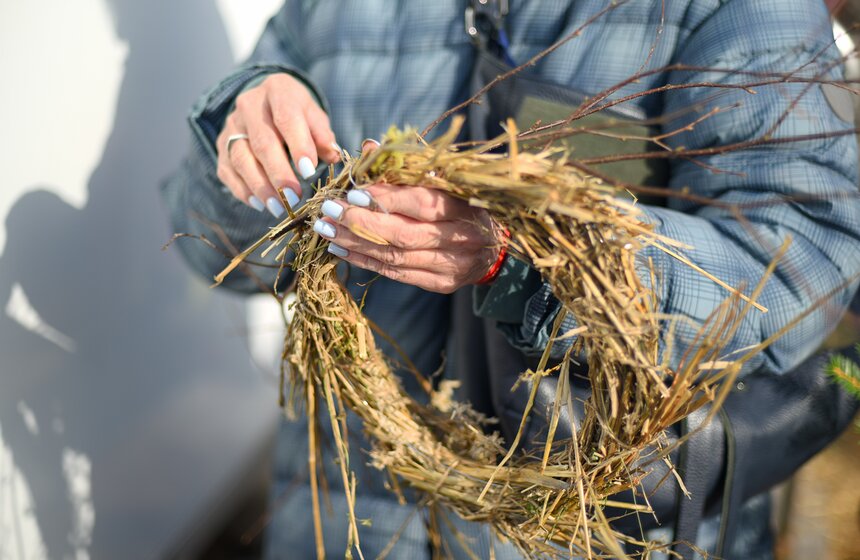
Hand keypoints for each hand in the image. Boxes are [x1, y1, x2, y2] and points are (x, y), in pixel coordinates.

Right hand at [216, 73, 340, 216]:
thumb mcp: (314, 116)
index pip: (287, 118)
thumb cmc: (297, 114)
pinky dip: (242, 190)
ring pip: (241, 158)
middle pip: (262, 142)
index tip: (309, 172)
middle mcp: (249, 105)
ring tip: (278, 207)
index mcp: (278, 90)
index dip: (298, 146)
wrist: (267, 104)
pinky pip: (227, 170)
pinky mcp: (222, 145)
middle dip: (279, 173)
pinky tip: (260, 204)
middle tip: (293, 197)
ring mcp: (232, 125)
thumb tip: (332, 155)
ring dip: (260, 187)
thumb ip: (323, 135)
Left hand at [312, 180, 504, 293]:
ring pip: (395, 257)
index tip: (352, 193)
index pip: (421, 203)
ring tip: (326, 231)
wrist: (495, 246)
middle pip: (403, 234)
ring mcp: (452, 265)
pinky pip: (397, 274)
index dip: (385, 198)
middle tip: (328, 212)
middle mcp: (461, 238)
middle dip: (360, 223)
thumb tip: (370, 146)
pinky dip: (366, 261)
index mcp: (464, 206)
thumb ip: (409, 165)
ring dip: (355, 243)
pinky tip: (341, 250)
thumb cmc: (463, 203)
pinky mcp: (441, 283)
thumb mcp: (445, 178)